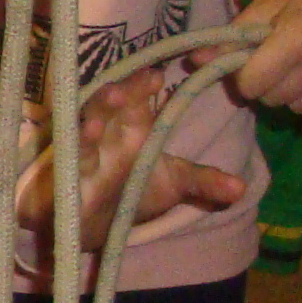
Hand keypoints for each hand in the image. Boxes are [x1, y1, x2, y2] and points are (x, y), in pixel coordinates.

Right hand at [22, 73, 245, 251]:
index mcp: (129, 129)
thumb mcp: (170, 185)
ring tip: (95, 120)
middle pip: (104, 110)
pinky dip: (66, 165)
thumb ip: (203, 182)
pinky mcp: (60, 182)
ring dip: (87, 126)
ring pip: (79, 135)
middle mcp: (103, 136)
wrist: (88, 226)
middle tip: (122, 89)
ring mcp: (78, 157)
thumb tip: (242, 188)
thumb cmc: (126, 193)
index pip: (135, 100)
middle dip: (111, 98)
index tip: (155, 76)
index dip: (141, 87)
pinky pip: (61, 170)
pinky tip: (70, 159)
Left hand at [229, 0, 301, 121]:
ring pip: (301, 110)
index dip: (246, 76)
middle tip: (283, 62)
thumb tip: (193, 61)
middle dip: (270, 84)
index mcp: (297, 37)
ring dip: (297, 94)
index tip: (255, 63)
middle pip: (274, 100)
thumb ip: (234, 35)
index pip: (251, 85)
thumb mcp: (272, 2)